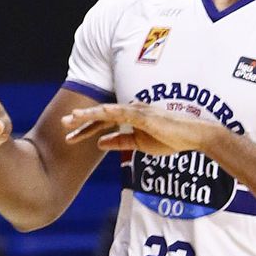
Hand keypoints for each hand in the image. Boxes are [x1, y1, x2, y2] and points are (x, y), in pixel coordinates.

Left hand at [62, 102, 221, 158]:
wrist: (194, 137)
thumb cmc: (170, 139)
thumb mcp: (139, 144)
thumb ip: (120, 142)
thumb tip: (98, 143)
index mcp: (129, 117)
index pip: (103, 122)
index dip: (85, 129)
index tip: (69, 137)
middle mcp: (131, 110)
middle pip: (101, 115)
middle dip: (81, 120)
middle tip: (61, 124)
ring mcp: (137, 111)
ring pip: (108, 112)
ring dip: (89, 115)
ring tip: (72, 119)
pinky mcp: (145, 115)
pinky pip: (124, 113)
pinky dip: (109, 112)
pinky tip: (97, 114)